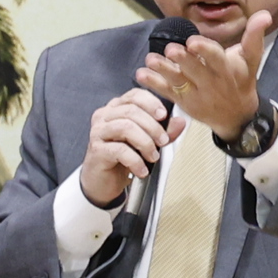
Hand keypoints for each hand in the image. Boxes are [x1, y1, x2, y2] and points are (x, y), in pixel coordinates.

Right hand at [75, 87, 180, 210]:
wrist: (103, 182)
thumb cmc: (122, 158)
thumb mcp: (146, 142)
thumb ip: (163, 131)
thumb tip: (180, 122)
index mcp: (116, 108)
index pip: (134, 95)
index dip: (151, 103)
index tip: (164, 116)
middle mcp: (104, 116)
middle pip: (132, 111)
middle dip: (153, 127)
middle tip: (164, 142)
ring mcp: (98, 132)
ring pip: (126, 127)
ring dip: (146, 143)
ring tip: (154, 157)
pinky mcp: (97, 150)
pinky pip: (120, 150)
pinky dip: (136, 161)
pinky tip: (142, 170)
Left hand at [136, 10, 273, 141]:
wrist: (237, 116)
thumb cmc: (242, 80)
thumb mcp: (251, 59)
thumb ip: (254, 36)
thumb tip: (264, 14)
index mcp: (227, 71)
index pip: (216, 59)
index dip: (205, 51)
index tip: (192, 41)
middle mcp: (212, 84)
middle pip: (196, 72)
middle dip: (183, 61)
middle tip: (170, 50)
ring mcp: (197, 95)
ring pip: (179, 83)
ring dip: (163, 71)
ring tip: (150, 60)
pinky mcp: (184, 103)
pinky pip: (168, 94)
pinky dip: (154, 84)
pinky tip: (141, 74)